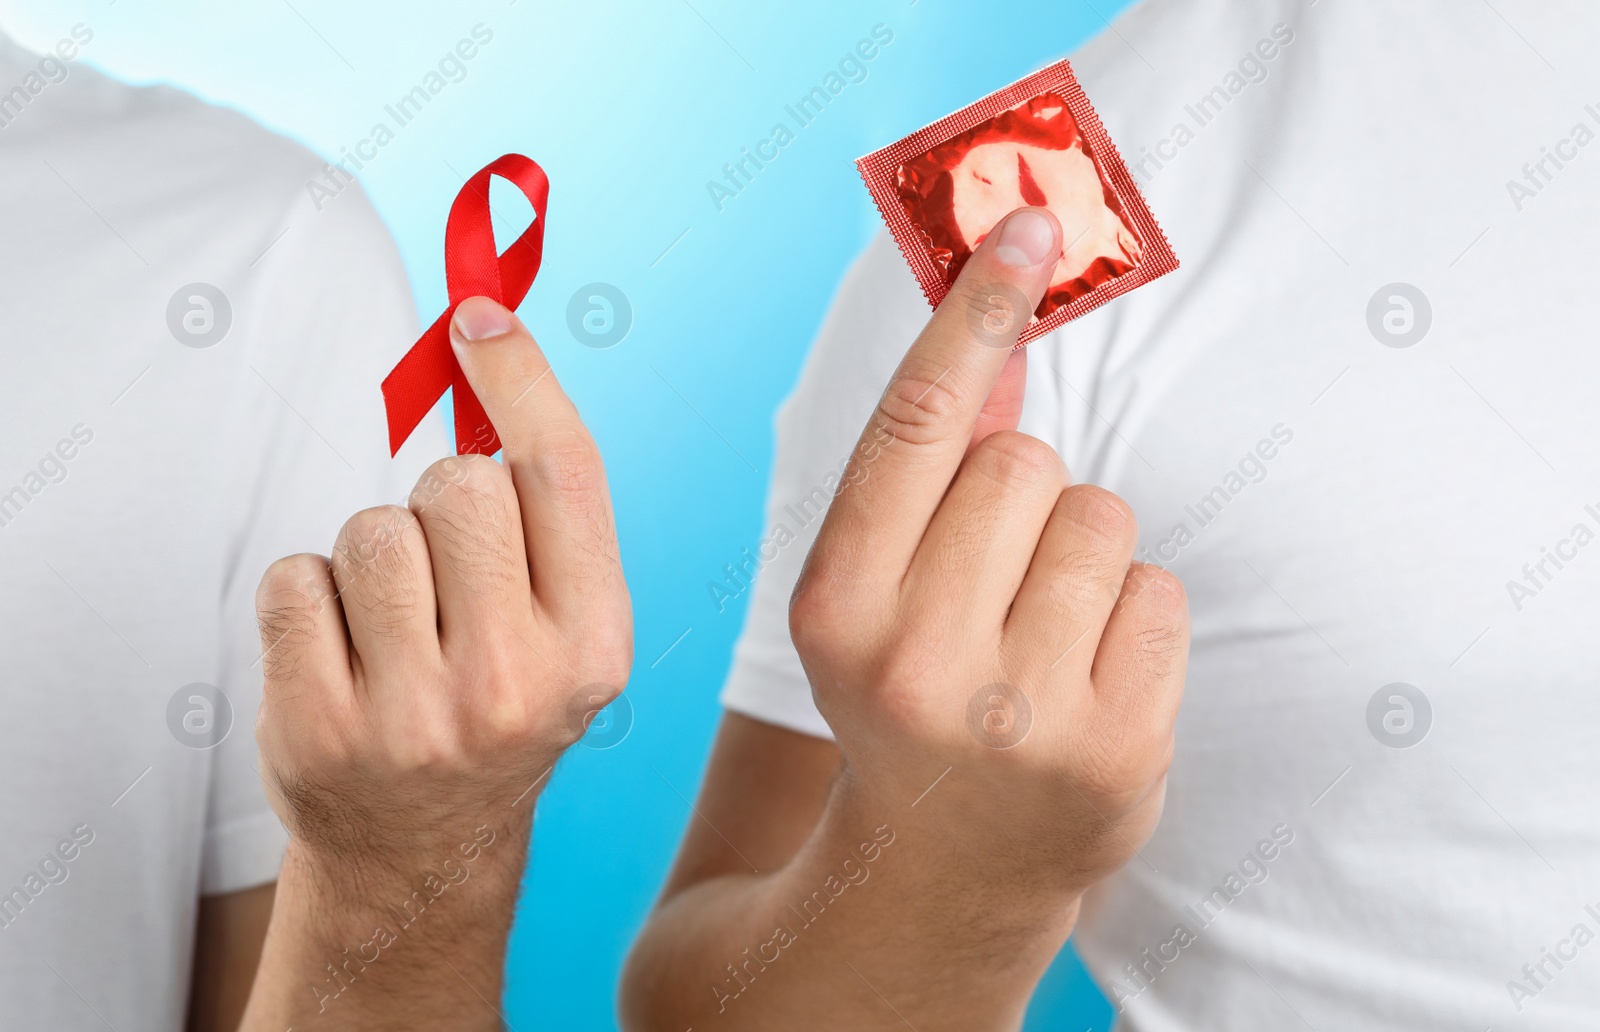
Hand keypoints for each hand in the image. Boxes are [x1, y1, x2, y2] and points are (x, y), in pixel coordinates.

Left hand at [247, 296, 630, 1025]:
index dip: (521, 377)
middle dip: (438, 497)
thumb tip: (484, 340)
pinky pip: (293, 577)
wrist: (421, 855)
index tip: (477, 313)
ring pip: (369, 527)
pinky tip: (336, 652)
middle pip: (458, 483)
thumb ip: (545, 515)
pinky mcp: (318, 728)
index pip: (565, 476)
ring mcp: (414, 716)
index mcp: (596, 648)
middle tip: (444, 566)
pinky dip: (305, 596)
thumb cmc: (495, 708)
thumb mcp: (562, 630)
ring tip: (389, 622)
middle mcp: (517, 684)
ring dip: (368, 552)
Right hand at [790, 207, 1187, 901]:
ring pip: (1101, 516)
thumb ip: (926, 466)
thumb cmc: (905, 695)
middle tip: (992, 583)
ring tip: (1041, 634)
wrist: (941, 865)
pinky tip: (1088, 676)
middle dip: (1020, 499)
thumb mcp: (874, 588)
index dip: (972, 315)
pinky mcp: (1117, 748)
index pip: (914, 426)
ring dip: (1081, 554)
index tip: (1027, 226)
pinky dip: (1132, 616)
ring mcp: (1023, 713)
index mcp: (836, 609)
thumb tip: (1002, 333)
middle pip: (1024, 463)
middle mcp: (918, 661)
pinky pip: (1159, 588)